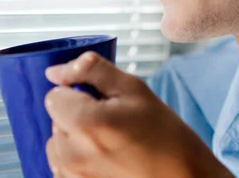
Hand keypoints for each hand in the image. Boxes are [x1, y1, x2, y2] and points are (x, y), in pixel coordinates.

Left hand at [43, 51, 232, 177]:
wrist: (184, 177)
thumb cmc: (165, 135)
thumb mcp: (134, 89)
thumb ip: (92, 71)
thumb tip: (55, 71)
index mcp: (86, 123)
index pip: (54, 96)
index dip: (78, 92)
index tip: (101, 101)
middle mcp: (73, 154)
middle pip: (55, 119)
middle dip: (77, 115)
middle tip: (112, 122)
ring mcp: (72, 177)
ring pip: (57, 143)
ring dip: (75, 139)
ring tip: (110, 142)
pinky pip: (62, 166)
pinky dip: (77, 159)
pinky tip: (104, 159)